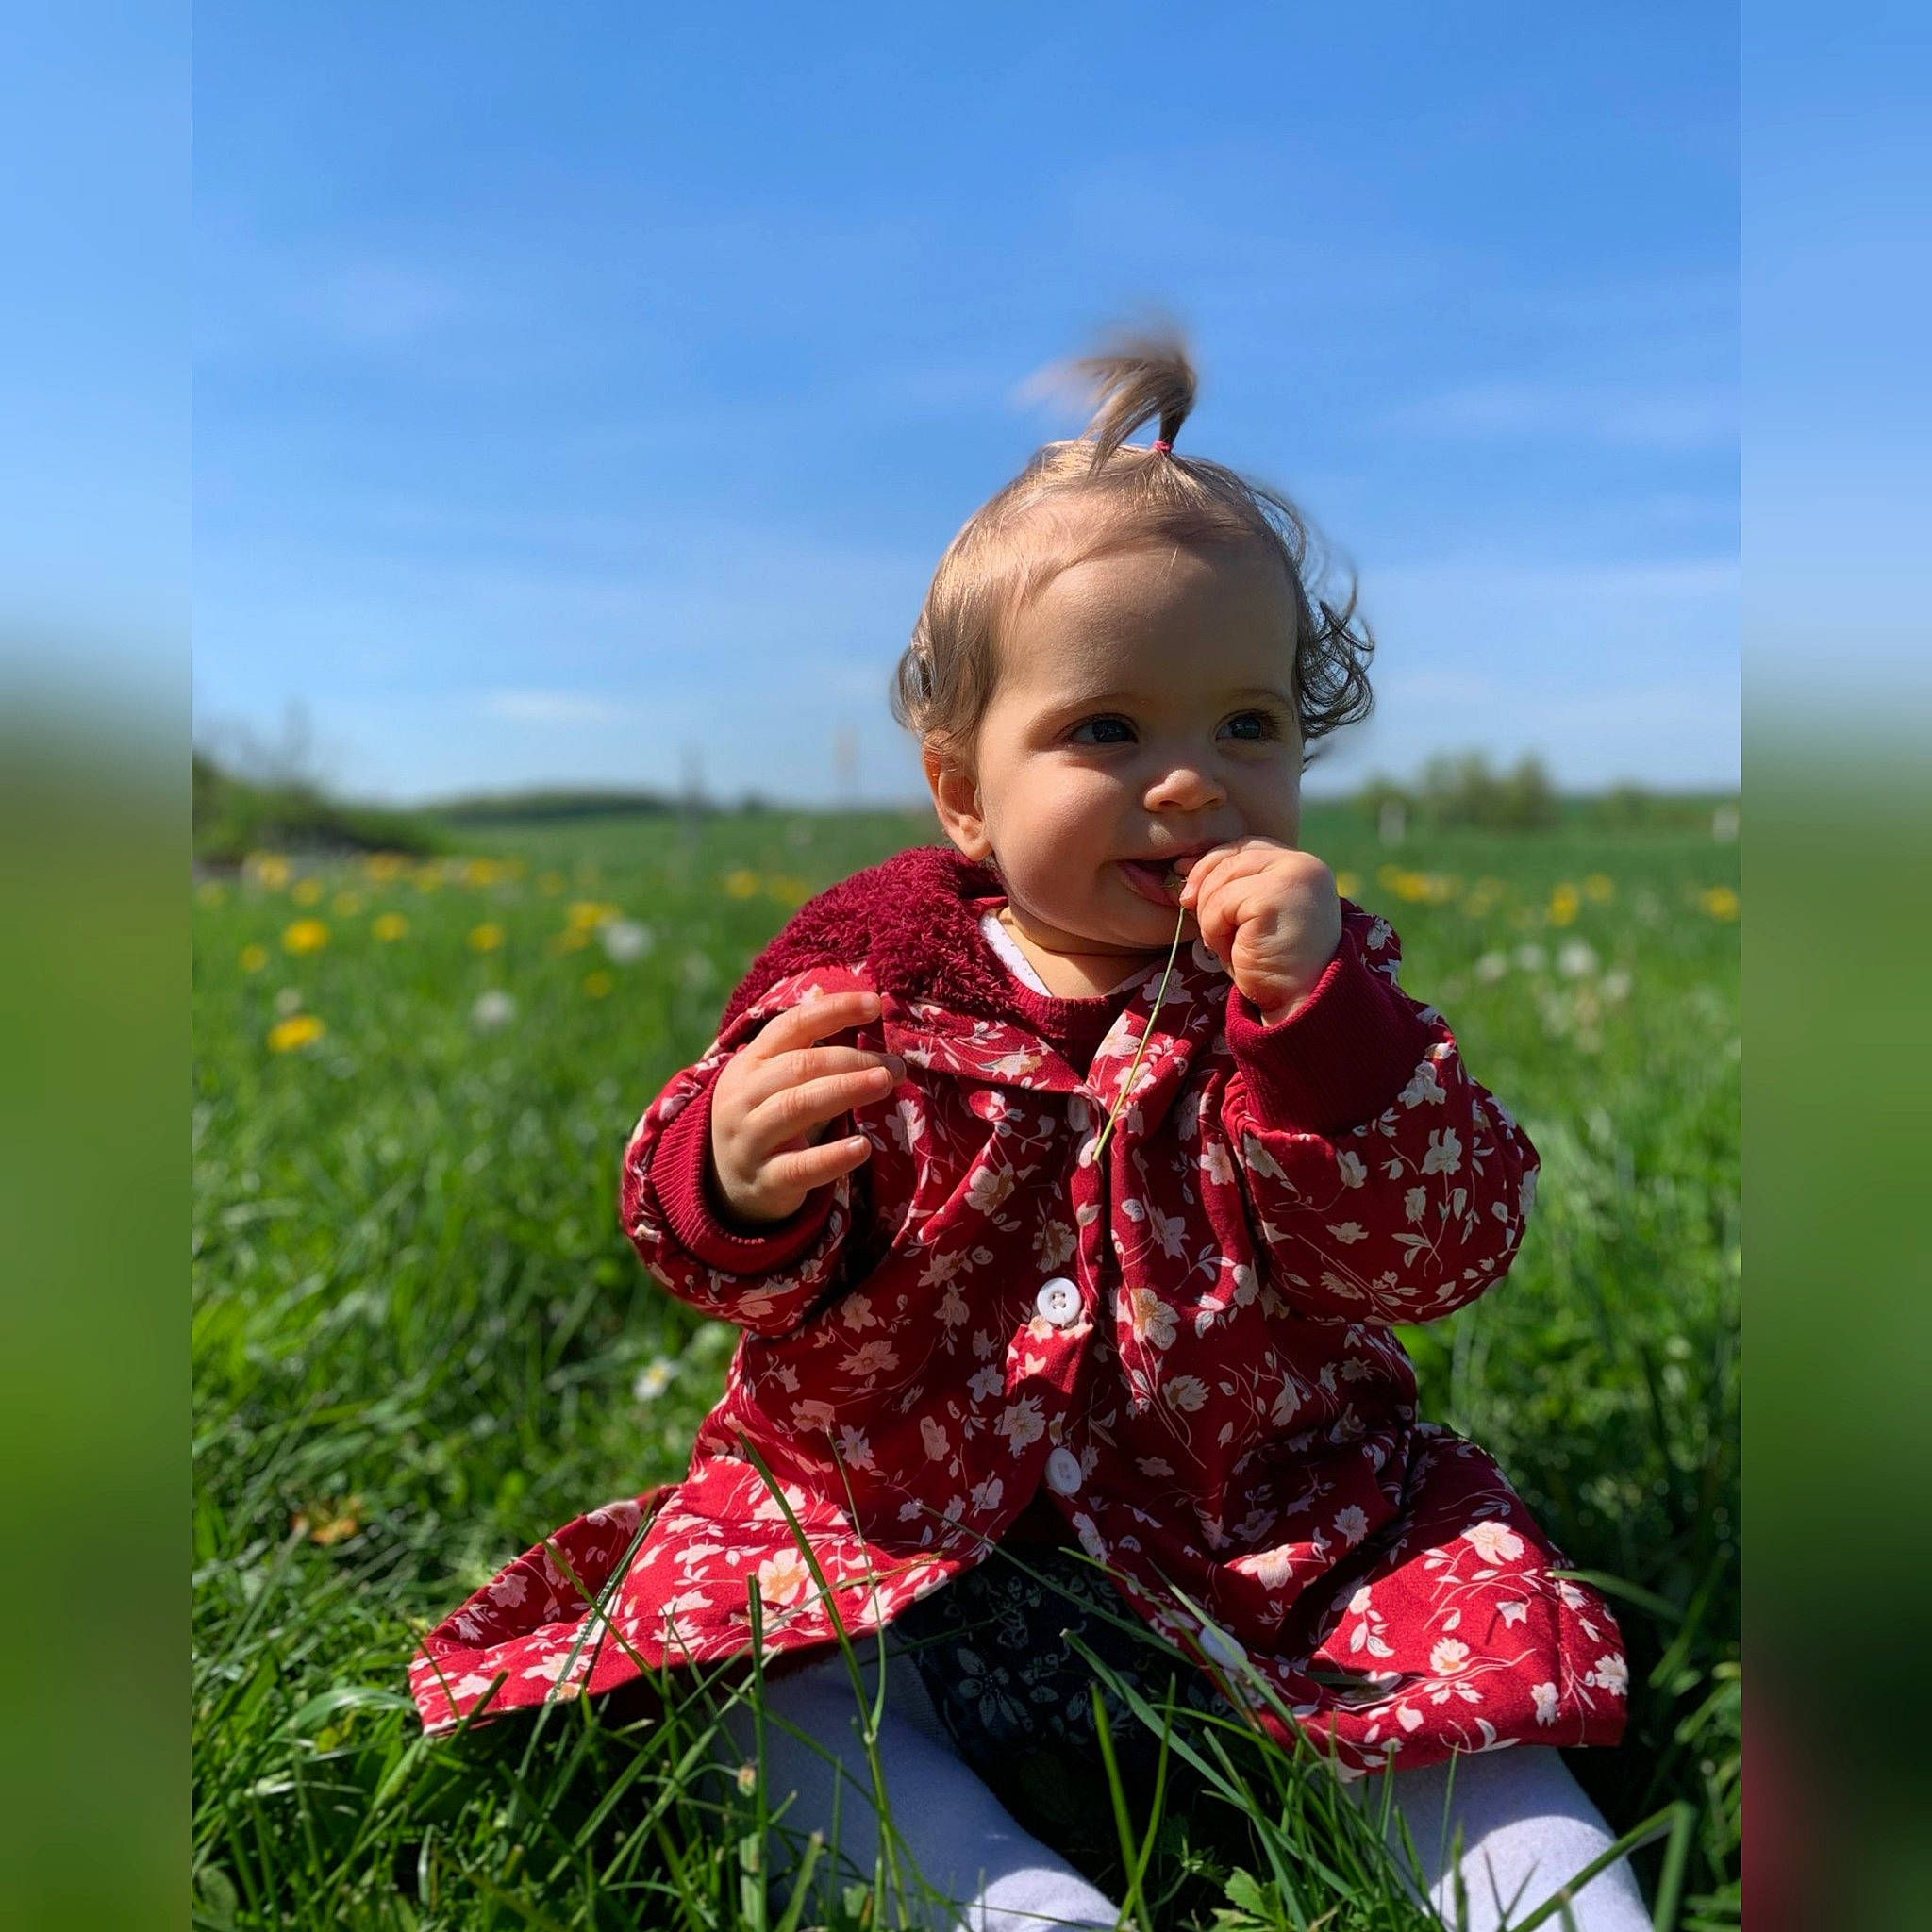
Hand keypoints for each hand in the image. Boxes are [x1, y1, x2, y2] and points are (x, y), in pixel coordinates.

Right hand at [708, 990, 903, 1224]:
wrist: (726, 1184)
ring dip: (846, 1090)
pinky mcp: (766, 1180)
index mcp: (750, 1063)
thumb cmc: (763, 1117)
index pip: (792, 1025)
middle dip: (853, 1058)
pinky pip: (801, 1166)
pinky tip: (863, 1146)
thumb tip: (823, 986)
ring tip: (885, 1082)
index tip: (875, 1003)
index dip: (833, 1010)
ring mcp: (751, 1139)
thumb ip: (798, 1038)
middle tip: (895, 1065)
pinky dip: (833, 1156)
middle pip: (800, 1065)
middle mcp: (744, 1096)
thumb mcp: (769, 1075)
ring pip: (798, 1107)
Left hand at [1178, 838, 1342, 1023]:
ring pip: (1220, 880)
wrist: (1299, 1001)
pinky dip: (1215, 930)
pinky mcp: (1275, 896)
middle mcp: (1301, 865)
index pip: (1244, 848)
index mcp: (1300, 867)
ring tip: (1231, 944)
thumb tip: (1182, 866)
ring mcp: (1291, 877)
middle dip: (1205, 889)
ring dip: (1211, 917)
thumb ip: (1228, 887)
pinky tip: (1234, 950)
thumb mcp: (1248, 916)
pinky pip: (1221, 903)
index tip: (1188, 887)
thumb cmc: (1270, 963)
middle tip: (1206, 926)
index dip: (1211, 863)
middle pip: (1229, 858)